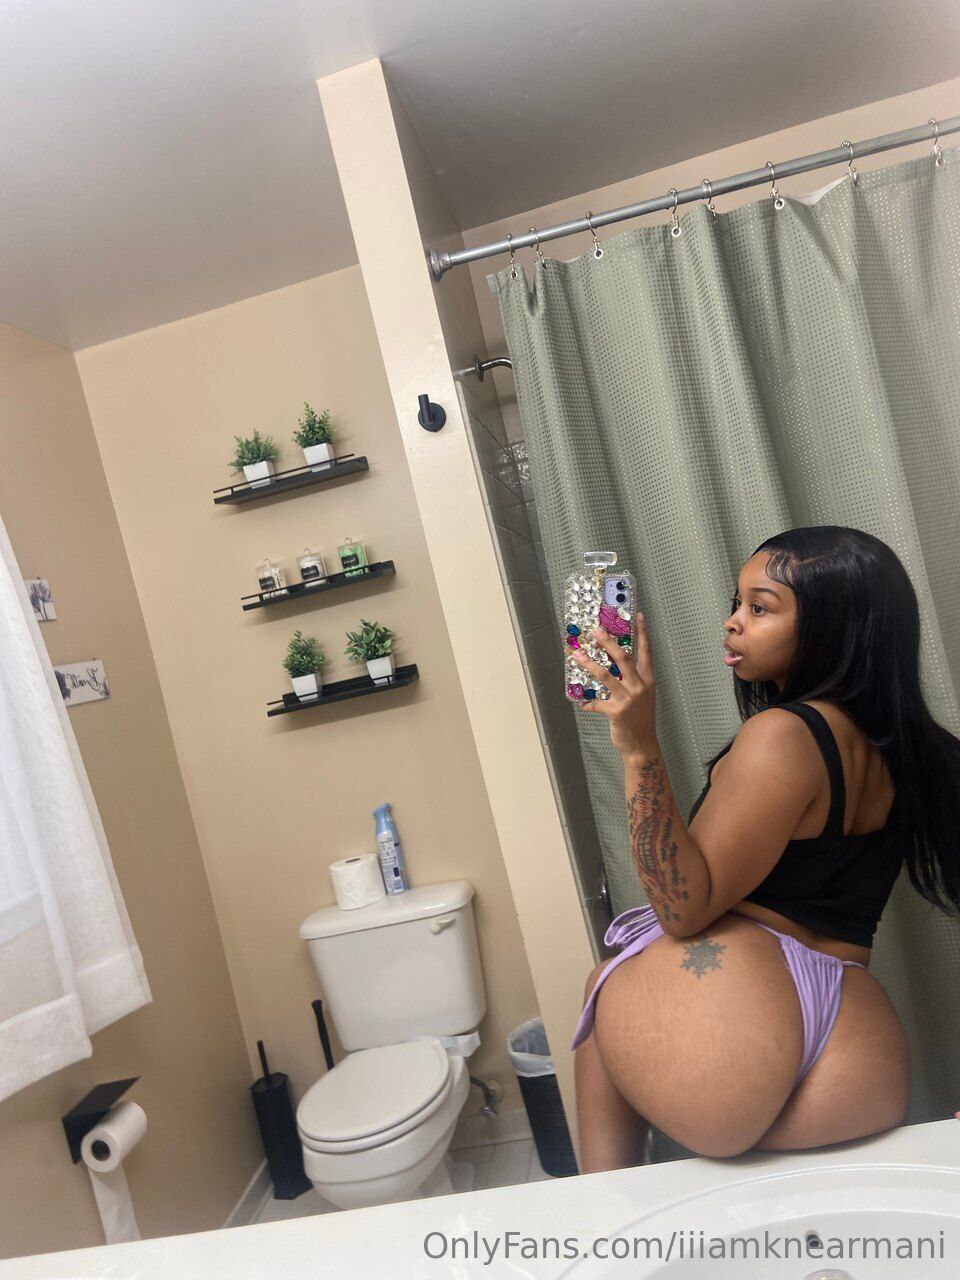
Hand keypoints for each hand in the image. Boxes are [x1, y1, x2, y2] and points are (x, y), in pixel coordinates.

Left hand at [570, 613, 658, 759]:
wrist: (642, 745)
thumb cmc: (640, 719)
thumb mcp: (643, 695)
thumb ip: (633, 679)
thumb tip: (613, 665)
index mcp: (648, 680)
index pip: (646, 652)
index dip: (642, 633)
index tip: (638, 616)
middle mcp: (639, 686)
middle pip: (623, 657)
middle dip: (608, 641)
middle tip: (596, 630)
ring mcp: (628, 699)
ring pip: (605, 675)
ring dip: (588, 664)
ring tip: (576, 655)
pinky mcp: (616, 711)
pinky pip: (596, 702)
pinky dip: (586, 701)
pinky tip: (581, 701)